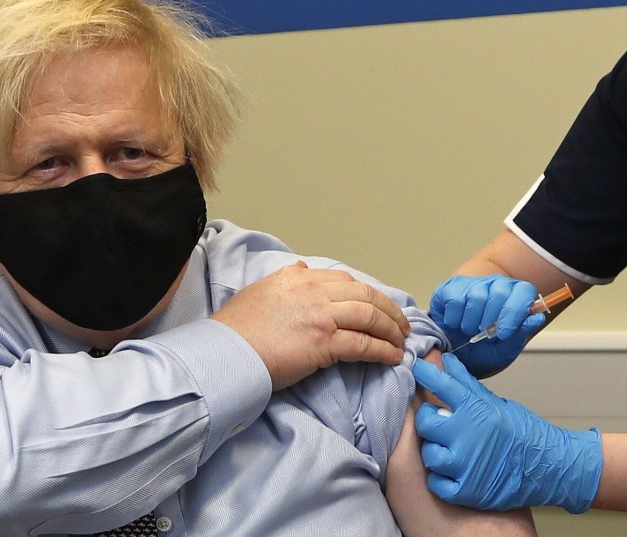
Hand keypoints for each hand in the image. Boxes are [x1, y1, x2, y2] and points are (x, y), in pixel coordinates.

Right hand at [213, 261, 410, 390]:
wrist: (226, 353)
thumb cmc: (236, 329)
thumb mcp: (260, 290)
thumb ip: (285, 279)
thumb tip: (303, 270)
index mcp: (298, 278)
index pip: (345, 280)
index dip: (368, 293)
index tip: (378, 305)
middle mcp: (312, 290)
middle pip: (365, 294)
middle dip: (388, 310)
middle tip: (400, 324)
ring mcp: (321, 315)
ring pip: (370, 316)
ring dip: (391, 330)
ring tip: (401, 341)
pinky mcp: (324, 341)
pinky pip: (364, 344)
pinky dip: (383, 350)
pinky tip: (392, 357)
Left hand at [412, 354, 601, 513]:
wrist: (549, 466)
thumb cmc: (523, 432)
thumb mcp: (495, 402)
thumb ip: (467, 384)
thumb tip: (447, 361)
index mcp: (476, 410)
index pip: (441, 385)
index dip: (425, 374)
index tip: (418, 368)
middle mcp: (467, 436)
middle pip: (426, 423)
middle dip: (428, 420)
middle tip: (437, 422)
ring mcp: (466, 465)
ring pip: (429, 455)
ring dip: (435, 451)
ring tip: (449, 449)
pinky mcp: (467, 490)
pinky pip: (436, 483)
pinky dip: (441, 478)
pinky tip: (452, 471)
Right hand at [429, 275, 545, 375]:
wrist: (454, 354)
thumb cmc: (483, 351)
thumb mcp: (504, 350)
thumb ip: (520, 334)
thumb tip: (537, 318)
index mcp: (515, 297)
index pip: (524, 291)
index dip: (515, 311)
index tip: (504, 333)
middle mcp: (496, 284)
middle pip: (499, 292)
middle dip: (491, 319)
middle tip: (484, 334)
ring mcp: (473, 283)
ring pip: (476, 296)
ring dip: (471, 322)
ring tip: (469, 330)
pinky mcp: (451, 287)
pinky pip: (455, 299)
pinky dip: (454, 318)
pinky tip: (456, 323)